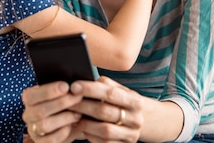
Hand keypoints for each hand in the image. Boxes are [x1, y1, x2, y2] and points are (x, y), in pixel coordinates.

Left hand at [22, 77, 142, 142]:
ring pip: (104, 130)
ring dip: (85, 123)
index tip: (74, 86)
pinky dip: (90, 136)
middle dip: (83, 105)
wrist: (146, 122)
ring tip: (72, 115)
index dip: (90, 89)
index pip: (110, 93)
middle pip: (105, 112)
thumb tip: (85, 78)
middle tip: (67, 101)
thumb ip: (107, 85)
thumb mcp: (122, 91)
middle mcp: (136, 118)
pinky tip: (81, 128)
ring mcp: (131, 135)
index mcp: (135, 100)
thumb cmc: (125, 102)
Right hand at [22, 81, 83, 141]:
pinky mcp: (41, 142)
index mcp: (29, 99)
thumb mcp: (60, 93)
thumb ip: (63, 89)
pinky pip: (50, 139)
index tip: (66, 86)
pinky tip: (72, 125)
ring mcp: (33, 130)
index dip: (48, 91)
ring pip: (44, 125)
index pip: (32, 95)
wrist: (65, 123)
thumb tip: (75, 83)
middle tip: (77, 97)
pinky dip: (63, 132)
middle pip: (40, 110)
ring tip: (78, 113)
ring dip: (64, 118)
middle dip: (61, 103)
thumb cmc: (62, 103)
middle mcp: (28, 114)